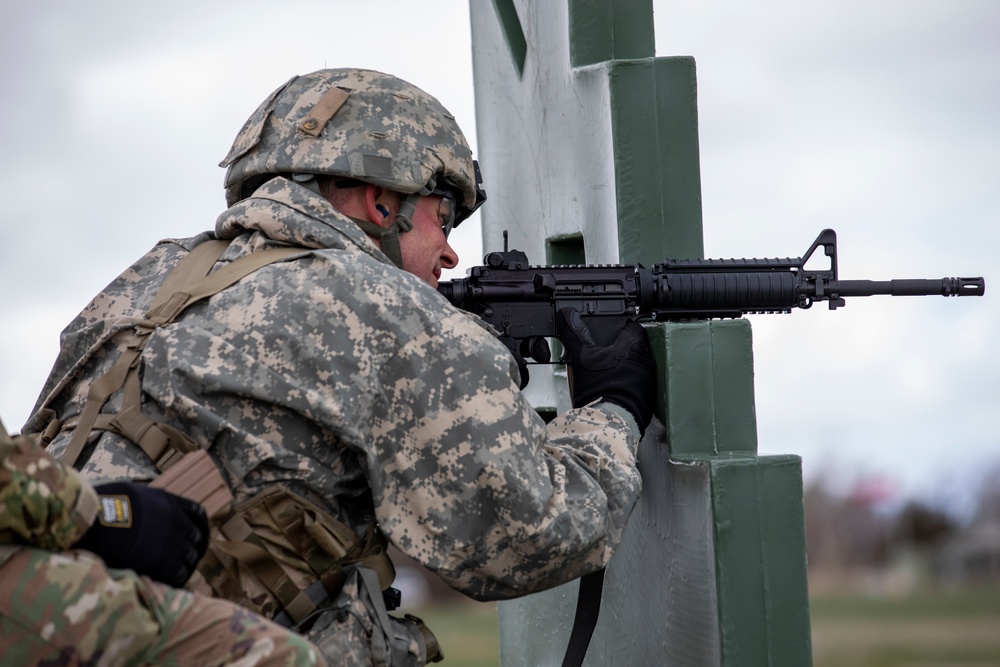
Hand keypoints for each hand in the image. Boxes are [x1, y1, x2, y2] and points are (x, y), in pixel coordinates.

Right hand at [73, 482, 208, 586]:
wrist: (94, 524)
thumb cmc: (102, 506)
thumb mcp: (132, 494)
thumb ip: (147, 503)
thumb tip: (145, 509)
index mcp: (169, 502)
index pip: (197, 513)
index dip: (199, 526)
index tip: (198, 535)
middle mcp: (176, 521)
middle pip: (196, 538)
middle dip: (194, 548)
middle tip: (189, 557)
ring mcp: (172, 541)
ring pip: (191, 557)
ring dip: (187, 564)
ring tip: (180, 571)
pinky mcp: (163, 562)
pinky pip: (179, 573)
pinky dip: (178, 578)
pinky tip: (172, 581)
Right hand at [556, 308, 655, 435]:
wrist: (611, 421)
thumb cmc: (599, 388)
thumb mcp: (581, 358)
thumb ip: (574, 334)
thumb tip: (566, 315)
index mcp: (633, 344)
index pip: (631, 325)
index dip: (617, 326)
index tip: (607, 331)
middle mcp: (645, 358)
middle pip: (633, 345)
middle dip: (618, 347)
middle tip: (601, 352)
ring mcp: (648, 377)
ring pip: (635, 363)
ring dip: (623, 364)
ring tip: (604, 370)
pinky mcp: (648, 394)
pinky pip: (638, 380)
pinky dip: (626, 380)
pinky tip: (611, 385)